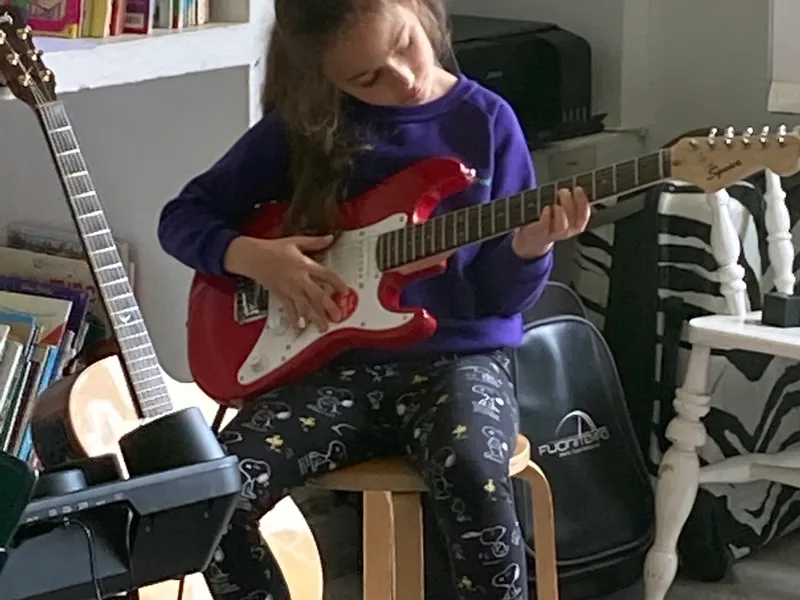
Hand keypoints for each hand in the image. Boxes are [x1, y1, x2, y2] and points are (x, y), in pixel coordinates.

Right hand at [224, 234, 348, 331]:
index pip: (326, 275)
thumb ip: (315, 242)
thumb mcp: (296, 241)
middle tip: (338, 317)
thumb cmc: (273, 248)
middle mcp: (299, 279)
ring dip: (315, 317)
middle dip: (328, 307)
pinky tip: (299, 328)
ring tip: (323, 327)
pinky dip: (294, 319)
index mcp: (304, 265)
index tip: (346, 292)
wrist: (253, 256)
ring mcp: (289, 289)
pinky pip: (289, 309)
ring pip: (304, 306)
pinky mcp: (280, 295)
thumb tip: (330, 238)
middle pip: (317, 295)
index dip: (337, 284)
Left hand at [511, 186, 590, 258]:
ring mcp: (555, 234)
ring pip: (563, 225)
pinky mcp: (542, 234)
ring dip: (561, 211)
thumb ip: (568, 201)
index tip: (577, 189)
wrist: (533, 239)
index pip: (585, 215)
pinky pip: (546, 227)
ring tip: (555, 201)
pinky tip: (546, 208)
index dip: (583, 201)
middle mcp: (567, 231)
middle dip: (570, 202)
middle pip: (575, 219)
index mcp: (575, 224)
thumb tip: (572, 186)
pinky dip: (547, 216)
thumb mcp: (561, 211)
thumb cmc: (549, 220)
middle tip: (562, 191)